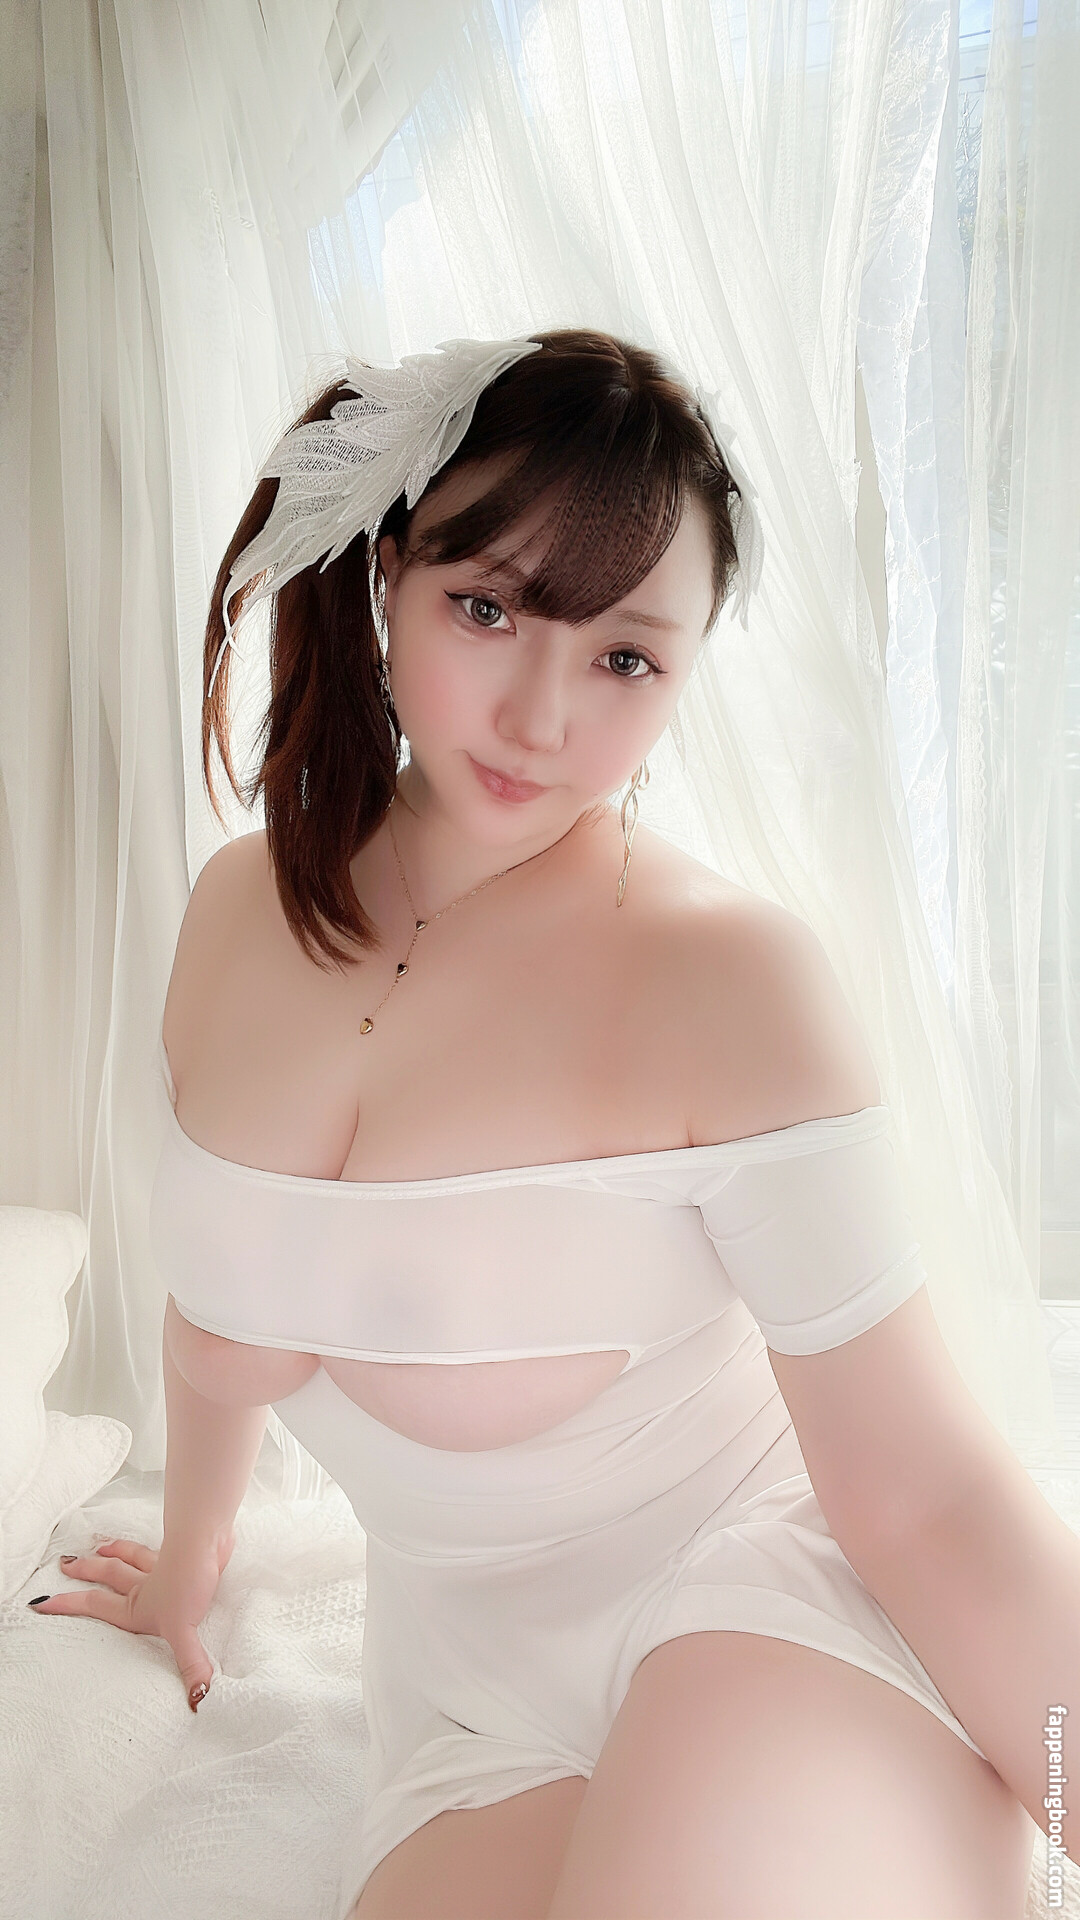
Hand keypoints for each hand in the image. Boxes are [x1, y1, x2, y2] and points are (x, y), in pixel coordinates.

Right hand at [30, 1536, 229, 1710]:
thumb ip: (190, 1664)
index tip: (42, 1603)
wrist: (208, 1541)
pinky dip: (148, 1546)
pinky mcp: (180, 1554)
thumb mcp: (185, 1630)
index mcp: (137, 1607)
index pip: (95, 1606)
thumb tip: (197, 1701)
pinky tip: (155, 1543)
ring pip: (131, 1557)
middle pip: (109, 1574)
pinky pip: (157, 1550)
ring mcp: (161, 1567)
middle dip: (86, 1571)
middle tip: (65, 1564)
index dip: (68, 1605)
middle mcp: (145, 1586)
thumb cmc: (190, 1582)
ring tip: (99, 1546)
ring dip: (114, 1551)